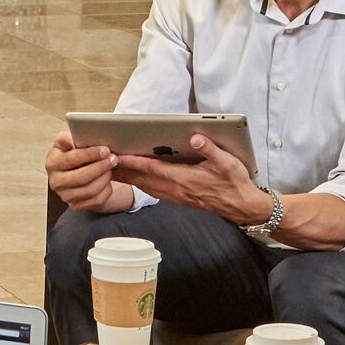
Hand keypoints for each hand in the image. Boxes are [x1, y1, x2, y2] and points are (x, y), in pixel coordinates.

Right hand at [45, 133, 123, 212]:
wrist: (75, 171)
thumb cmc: (72, 154)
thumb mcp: (68, 142)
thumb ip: (67, 138)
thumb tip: (66, 139)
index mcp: (52, 163)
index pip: (71, 159)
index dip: (90, 154)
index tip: (105, 150)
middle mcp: (55, 182)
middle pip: (81, 177)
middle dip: (100, 167)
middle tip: (113, 158)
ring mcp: (65, 196)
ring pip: (90, 190)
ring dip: (105, 177)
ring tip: (111, 167)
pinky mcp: (76, 205)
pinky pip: (96, 200)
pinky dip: (106, 189)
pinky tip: (107, 180)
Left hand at [114, 133, 269, 228]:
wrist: (242, 207)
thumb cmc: (235, 183)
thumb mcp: (228, 163)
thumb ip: (210, 149)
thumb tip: (194, 137)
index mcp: (184, 179)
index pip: (152, 169)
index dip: (132, 162)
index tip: (116, 156)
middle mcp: (176, 189)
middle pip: (142, 180)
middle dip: (121, 171)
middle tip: (102, 162)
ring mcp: (176, 196)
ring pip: (145, 187)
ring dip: (128, 178)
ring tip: (112, 169)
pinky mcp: (179, 199)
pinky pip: (153, 191)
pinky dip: (140, 184)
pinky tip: (136, 179)